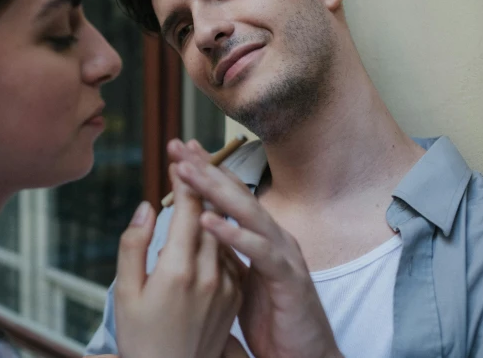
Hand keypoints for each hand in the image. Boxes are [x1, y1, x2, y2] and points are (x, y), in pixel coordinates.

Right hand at [114, 162, 242, 357]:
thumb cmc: (141, 337)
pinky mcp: (235, 296)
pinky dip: (219, 234)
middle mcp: (208, 274)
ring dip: (213, 204)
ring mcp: (226, 286)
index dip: (186, 179)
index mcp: (178, 270)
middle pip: (212, 214)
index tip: (179, 157)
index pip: (190, 210)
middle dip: (201, 182)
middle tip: (191, 156)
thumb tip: (148, 207)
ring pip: (223, 231)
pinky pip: (228, 253)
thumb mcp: (125, 293)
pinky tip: (208, 223)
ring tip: (201, 180)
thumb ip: (134, 245)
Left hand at [170, 139, 342, 357]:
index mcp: (260, 236)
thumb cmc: (272, 318)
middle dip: (206, 168)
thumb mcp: (238, 281)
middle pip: (237, 194)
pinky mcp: (288, 279)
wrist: (305, 356)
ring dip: (216, 190)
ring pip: (248, 214)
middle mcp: (273, 237)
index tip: (179, 150)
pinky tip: (208, 222)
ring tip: (187, 172)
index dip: (206, 170)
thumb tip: (191, 233)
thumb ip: (221, 254)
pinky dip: (234, 235)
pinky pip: (260, 252)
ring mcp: (284, 255)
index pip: (230, 194)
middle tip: (177, 145)